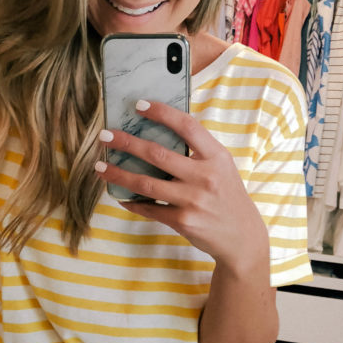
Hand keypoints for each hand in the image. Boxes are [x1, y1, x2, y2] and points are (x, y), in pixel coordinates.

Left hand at [95, 99, 268, 270]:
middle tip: (105, 136)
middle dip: (126, 143)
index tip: (139, 105)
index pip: (187, 126)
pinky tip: (120, 195)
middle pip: (158, 154)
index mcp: (216, 157)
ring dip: (118, 174)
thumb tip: (158, 134)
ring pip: (146, 183)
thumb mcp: (222, 168)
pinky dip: (132, 201)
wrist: (242, 236)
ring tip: (100, 167)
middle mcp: (205, 176)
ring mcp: (193, 200)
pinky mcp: (183, 221)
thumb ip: (198, 152)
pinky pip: (149, 208)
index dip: (162, 113)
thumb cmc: (227, 196)